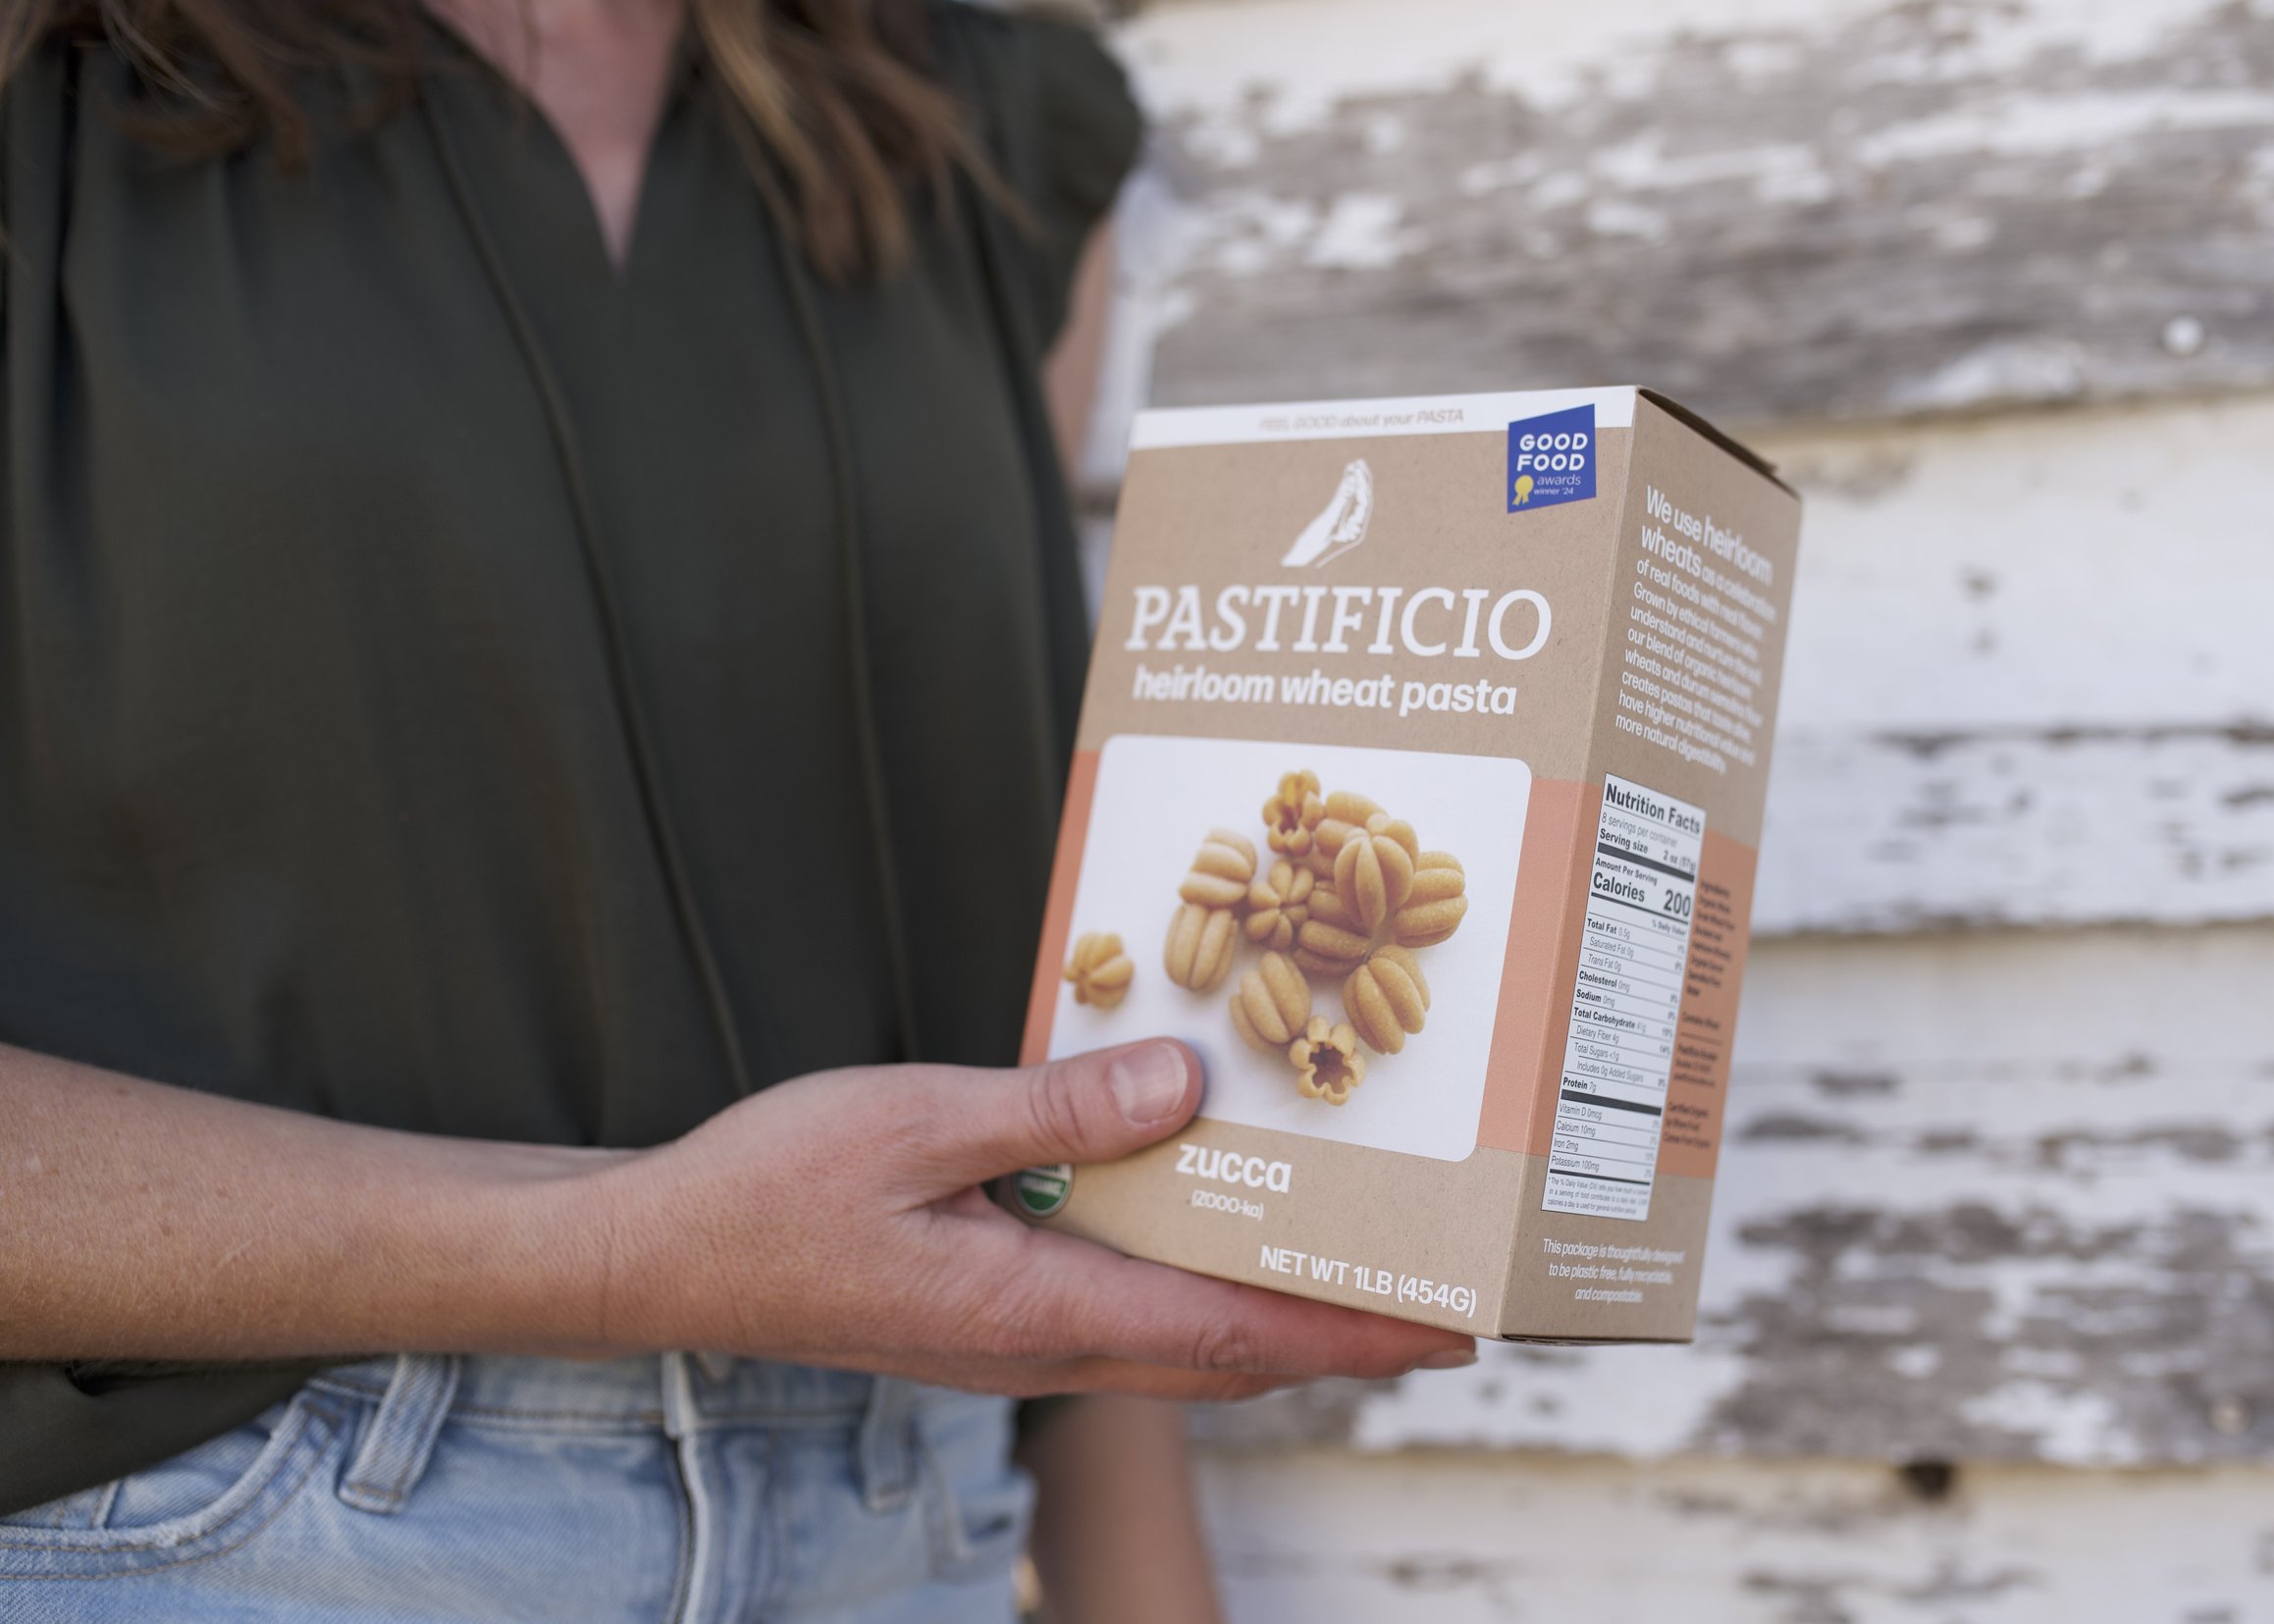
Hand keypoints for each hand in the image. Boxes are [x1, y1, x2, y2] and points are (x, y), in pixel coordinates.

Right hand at [589, 1039, 1476, 1400]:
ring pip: (1180, 1339)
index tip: (1446, 1325)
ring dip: (1273, 1312)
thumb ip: (1058, 1108)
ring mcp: (1017, 1338)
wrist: (662, 1256)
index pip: (1233, 1333)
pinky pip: (1125, 1310)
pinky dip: (1194, 1280)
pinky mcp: (992, 1313)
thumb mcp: (917, 1119)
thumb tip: (1187, 1085)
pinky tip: (1204, 1223)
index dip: (1351, 1331)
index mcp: (1038, 1308)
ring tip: (1351, 1261)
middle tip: (1440, 1300)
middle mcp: (1043, 1343)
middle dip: (1341, 1333)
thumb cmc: (770, 1191)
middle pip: (1229, 1352)